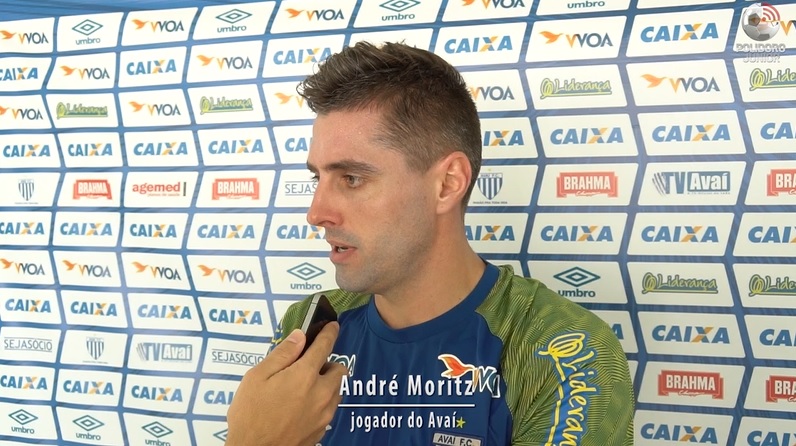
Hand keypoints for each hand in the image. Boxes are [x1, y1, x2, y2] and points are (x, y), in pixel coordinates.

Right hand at [225, 322, 347, 445]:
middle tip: (308, 367)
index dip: (330, 333)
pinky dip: (322, 401)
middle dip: (328, 363)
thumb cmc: (251, 415)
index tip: (332, 326)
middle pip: (339, 369)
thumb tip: (299, 336)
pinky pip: (329, 408)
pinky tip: (302, 406)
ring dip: (327, 383)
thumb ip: (282, 354)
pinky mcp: (322, 429)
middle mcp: (321, 393)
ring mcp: (324, 413)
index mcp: (305, 375)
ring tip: (304, 388)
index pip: (325, 346)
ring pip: (337, 390)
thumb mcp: (257, 377)